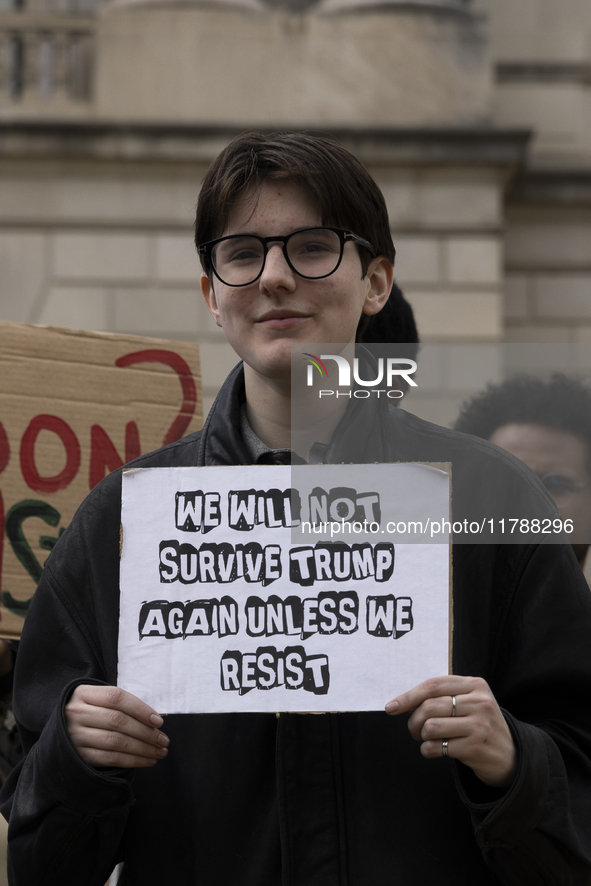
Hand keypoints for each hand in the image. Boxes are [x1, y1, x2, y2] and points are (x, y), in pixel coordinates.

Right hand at [65, 685, 169, 768]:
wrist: (60, 732)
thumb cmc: (89, 712)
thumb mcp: (98, 700)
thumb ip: (121, 705)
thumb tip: (154, 720)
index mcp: (84, 694)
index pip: (117, 698)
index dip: (140, 709)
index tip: (159, 721)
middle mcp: (77, 713)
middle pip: (118, 721)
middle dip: (146, 732)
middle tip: (164, 740)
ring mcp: (75, 736)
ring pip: (116, 742)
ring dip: (143, 749)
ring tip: (160, 752)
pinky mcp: (78, 756)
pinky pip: (110, 759)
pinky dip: (132, 760)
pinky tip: (147, 760)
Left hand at [385, 676, 516, 787]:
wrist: (511, 756)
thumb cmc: (480, 725)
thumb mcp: (470, 702)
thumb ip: (445, 696)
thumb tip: (404, 701)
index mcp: (475, 685)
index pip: (434, 685)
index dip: (408, 696)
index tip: (391, 706)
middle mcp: (479, 702)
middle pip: (429, 706)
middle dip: (413, 720)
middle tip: (414, 730)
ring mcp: (479, 725)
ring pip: (431, 727)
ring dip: (421, 736)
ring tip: (428, 739)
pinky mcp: (475, 747)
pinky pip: (437, 747)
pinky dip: (428, 750)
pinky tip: (434, 750)